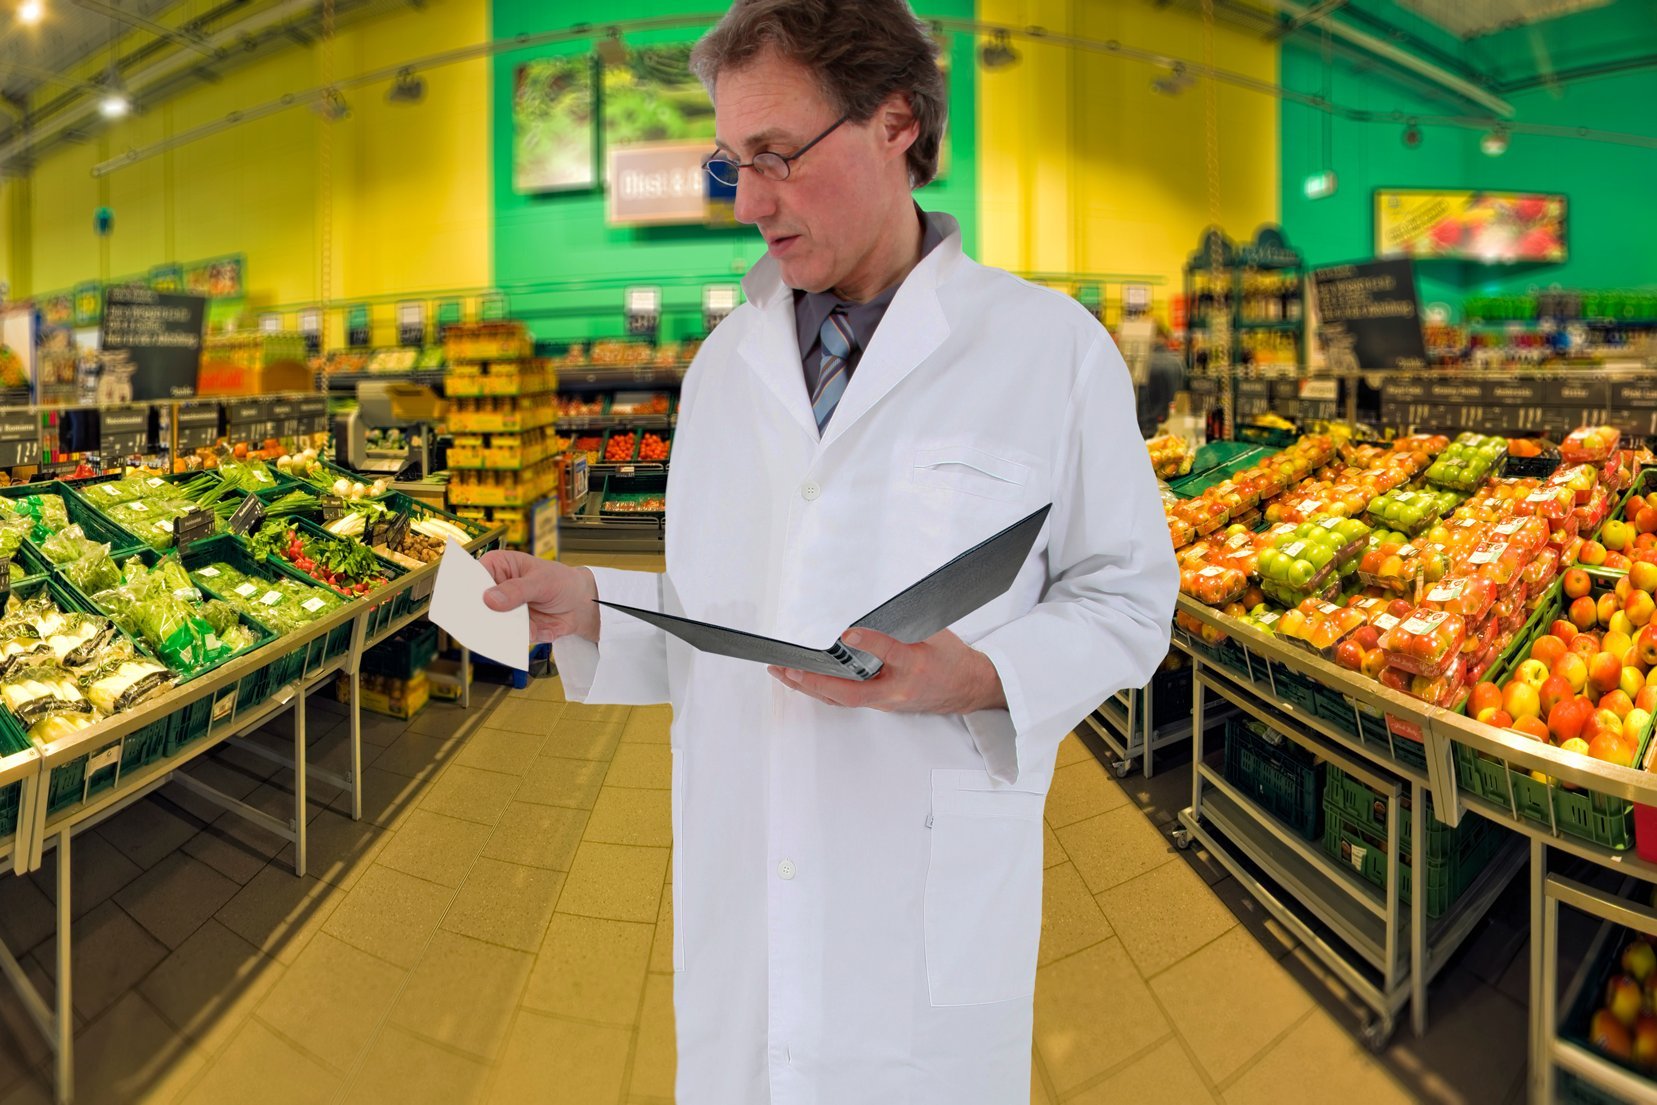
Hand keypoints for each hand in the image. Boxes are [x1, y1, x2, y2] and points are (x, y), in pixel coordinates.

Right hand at [480, 551, 600, 643]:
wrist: (581, 605)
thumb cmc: (560, 582)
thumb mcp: (542, 581)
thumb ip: (517, 590)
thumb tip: (490, 599)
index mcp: (496, 566)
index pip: (473, 576)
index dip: (467, 589)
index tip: (472, 602)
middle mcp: (494, 589)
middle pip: (477, 605)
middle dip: (483, 616)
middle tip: (488, 622)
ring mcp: (502, 611)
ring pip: (490, 625)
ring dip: (504, 630)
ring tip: (521, 628)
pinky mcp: (511, 630)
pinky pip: (508, 639)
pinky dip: (522, 638)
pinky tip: (540, 630)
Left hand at [768, 628, 1006, 714]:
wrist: (966, 687)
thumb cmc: (951, 658)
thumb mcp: (937, 631)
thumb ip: (906, 622)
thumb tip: (872, 608)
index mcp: (915, 666)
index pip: (890, 653)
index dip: (869, 642)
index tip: (847, 632)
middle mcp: (897, 690)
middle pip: (851, 692)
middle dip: (815, 681)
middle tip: (788, 668)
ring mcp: (886, 702)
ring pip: (842, 700)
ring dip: (809, 688)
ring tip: (781, 673)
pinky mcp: (880, 705)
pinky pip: (845, 700)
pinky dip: (821, 691)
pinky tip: (801, 682)